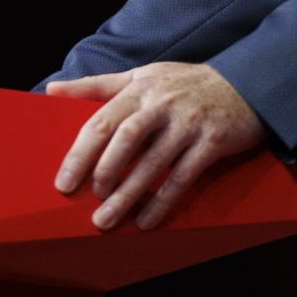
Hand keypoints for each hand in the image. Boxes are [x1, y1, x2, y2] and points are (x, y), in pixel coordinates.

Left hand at [49, 62, 265, 230]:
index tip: (63, 182)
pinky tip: (146, 221)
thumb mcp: (141, 76)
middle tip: (88, 200)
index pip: (102, 120)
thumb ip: (97, 86)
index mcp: (139, 88)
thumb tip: (51, 91)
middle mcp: (162, 104)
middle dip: (103, 173)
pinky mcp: (212, 141)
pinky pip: (182, 177)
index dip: (80, 153)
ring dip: (128, 195)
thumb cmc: (183, 83)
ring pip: (153, 163)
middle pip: (125, 139)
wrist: (245, 83)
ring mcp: (188, 123)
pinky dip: (162, 201)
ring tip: (107, 220)